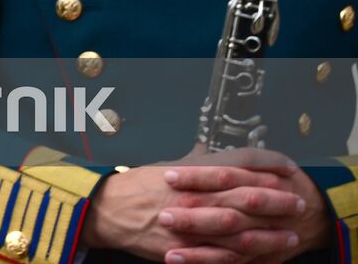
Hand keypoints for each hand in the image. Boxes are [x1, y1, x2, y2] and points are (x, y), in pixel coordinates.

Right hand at [82, 148, 303, 262]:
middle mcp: (195, 197)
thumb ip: (196, 163)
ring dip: (269, 234)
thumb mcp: (168, 166)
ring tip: (289, 236)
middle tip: (297, 203)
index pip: (239, 166)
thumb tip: (214, 153)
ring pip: (240, 231)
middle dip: (276, 202)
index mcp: (192, 173)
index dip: (267, 168)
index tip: (288, 171)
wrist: (108, 210)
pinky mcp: (184, 250)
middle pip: (246, 198)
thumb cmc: (138, 186)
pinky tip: (262, 258)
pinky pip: (221, 257)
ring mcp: (191, 225)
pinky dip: (245, 259)